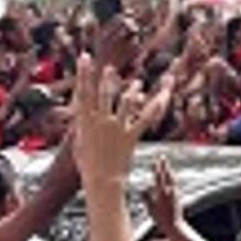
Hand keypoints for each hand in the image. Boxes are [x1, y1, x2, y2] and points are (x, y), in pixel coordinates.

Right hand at [71, 55, 165, 185]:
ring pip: (125, 102)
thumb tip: (79, 118)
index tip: (85, 58)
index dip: (83, 74)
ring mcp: (116, 128)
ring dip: (132, 91)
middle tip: (109, 68)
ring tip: (138, 84)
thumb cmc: (88, 166)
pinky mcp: (130, 136)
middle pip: (103, 94)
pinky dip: (154, 108)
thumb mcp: (78, 145)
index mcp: (85, 122)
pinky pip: (145, 119)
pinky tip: (162, 98)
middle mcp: (100, 121)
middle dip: (105, 79)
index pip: (82, 92)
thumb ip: (80, 129)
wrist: (101, 181)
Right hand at [147, 156, 179, 229]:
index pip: (159, 177)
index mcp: (162, 193)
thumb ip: (148, 198)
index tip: (155, 161)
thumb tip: (145, 188)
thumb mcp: (151, 210)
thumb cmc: (161, 220)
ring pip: (173, 178)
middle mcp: (170, 192)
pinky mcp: (178, 197)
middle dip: (164, 165)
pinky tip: (172, 178)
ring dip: (169, 171)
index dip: (157, 168)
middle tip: (162, 157)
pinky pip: (175, 184)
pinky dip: (172, 178)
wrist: (175, 226)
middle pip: (167, 175)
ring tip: (167, 165)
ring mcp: (175, 194)